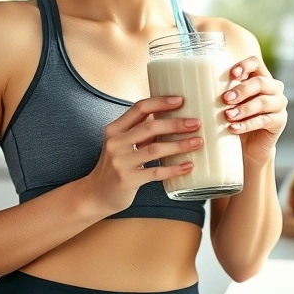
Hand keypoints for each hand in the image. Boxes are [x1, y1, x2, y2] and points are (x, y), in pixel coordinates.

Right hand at [83, 96, 202, 215]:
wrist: (97, 194)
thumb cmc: (116, 165)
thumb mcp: (122, 144)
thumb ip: (140, 131)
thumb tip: (173, 117)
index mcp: (115, 129)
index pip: (139, 108)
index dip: (160, 102)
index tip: (181, 100)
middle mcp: (116, 143)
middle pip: (149, 127)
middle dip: (175, 124)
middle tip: (195, 123)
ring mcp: (121, 162)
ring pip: (155, 149)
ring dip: (179, 145)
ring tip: (197, 142)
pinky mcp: (128, 180)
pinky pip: (156, 172)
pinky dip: (174, 169)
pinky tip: (188, 166)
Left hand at [222, 56, 287, 161]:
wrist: (248, 145)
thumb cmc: (236, 118)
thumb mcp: (229, 102)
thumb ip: (222, 91)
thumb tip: (199, 82)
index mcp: (260, 77)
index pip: (255, 63)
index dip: (245, 65)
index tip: (232, 74)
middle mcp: (273, 88)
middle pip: (260, 83)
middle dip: (241, 90)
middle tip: (225, 99)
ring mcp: (279, 104)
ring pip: (263, 102)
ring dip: (243, 108)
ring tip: (227, 115)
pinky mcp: (279, 122)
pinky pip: (263, 120)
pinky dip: (247, 124)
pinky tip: (233, 128)